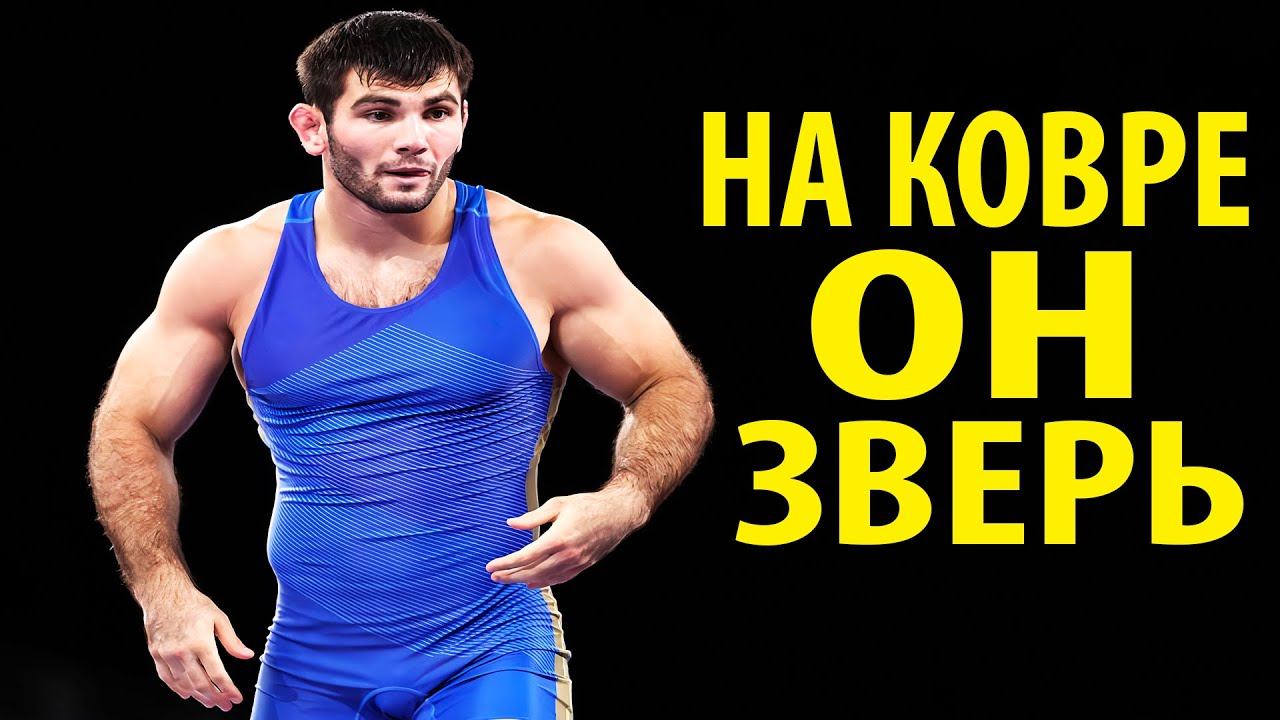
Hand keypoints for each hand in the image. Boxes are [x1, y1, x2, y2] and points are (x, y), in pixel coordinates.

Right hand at [142, 587, 255, 711]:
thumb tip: (247, 655)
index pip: (217, 674)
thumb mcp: (219, 618)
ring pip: (184, 685)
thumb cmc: (193, 605)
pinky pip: (168, 679)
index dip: (228, 689)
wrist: (164, 595)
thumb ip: (232, 641)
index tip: (236, 698)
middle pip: (201, 684)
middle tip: (226, 704)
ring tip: (211, 702)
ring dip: (199, 696)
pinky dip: (178, 689)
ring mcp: (168, 656)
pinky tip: (188, 694)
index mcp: (201, 643)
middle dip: (216, 698)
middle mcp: (183, 653)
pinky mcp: (157, 656)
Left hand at [486, 488, 648, 588]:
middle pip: (532, 572)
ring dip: (524, 581)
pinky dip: (544, 582)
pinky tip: (533, 583)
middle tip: (494, 576)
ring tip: (508, 580)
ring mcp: (576, 563)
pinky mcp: (583, 566)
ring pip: (545, 578)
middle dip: (511, 575)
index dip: (506, 563)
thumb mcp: (558, 504)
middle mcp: (567, 554)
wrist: (618, 514)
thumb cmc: (588, 505)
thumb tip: (511, 524)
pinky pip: (559, 579)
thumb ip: (533, 517)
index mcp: (558, 538)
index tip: (491, 566)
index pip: (525, 557)